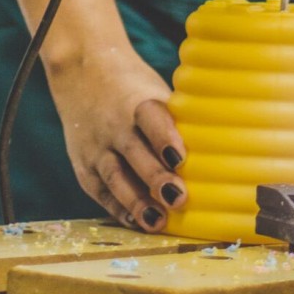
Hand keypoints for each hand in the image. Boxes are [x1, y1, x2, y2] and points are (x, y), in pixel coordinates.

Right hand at [44, 45, 187, 231]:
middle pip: (134, 151)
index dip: (164, 138)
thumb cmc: (131, 87)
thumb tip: (212, 152)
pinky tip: (137, 221)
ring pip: (114, 176)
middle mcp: (112, 123)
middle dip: (156, 177)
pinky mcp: (83, 166)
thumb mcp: (152, 91)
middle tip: (179, 198)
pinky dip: (119, 208)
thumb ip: (173, 121)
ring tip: (158, 221)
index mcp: (135, 100)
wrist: (81, 72)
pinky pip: (101, 191)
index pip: (150, 118)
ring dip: (136, 201)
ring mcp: (95, 146)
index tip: (181, 158)